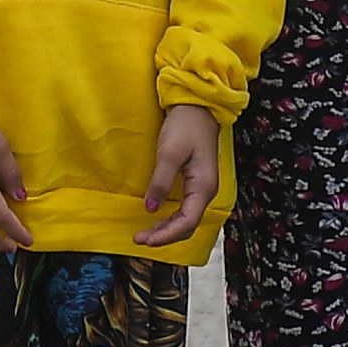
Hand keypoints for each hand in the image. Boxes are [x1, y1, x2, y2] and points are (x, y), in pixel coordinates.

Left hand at [138, 103, 220, 246]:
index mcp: (203, 186)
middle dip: (165, 236)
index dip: (166, 235)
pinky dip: (171, 219)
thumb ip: (160, 182)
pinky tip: (158, 219)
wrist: (198, 106)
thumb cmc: (185, 125)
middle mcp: (207, 191)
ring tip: (147, 234)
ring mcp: (203, 187)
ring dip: (168, 229)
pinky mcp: (197, 182)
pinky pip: (186, 209)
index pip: (187, 223)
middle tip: (140, 239)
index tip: (144, 240)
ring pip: (187, 219)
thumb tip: (151, 209)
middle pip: (188, 225)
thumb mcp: (169, 153)